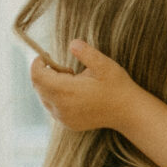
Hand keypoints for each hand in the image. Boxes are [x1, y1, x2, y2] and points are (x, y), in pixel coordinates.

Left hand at [29, 40, 149, 134]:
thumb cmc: (117, 87)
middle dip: (45, 74)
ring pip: (44, 98)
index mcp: (66, 91)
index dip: (38, 63)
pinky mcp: (68, 123)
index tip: (46, 55)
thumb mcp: (105, 65)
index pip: (37, 76)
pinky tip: (75, 94)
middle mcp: (60, 107)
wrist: (129, 112)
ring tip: (73, 81)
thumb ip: (86, 53)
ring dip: (51, 86)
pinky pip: (53, 107)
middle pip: (38, 86)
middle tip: (67, 69)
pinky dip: (57, 97)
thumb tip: (72, 43)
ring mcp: (63, 118)